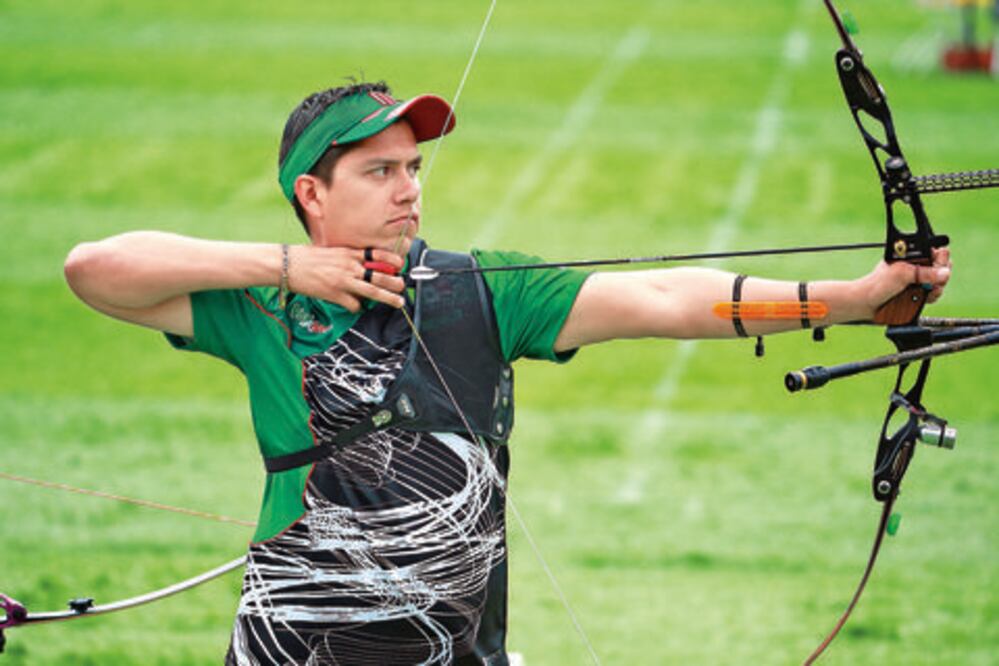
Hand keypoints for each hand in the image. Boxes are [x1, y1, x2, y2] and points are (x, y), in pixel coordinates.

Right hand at [287, 246, 405, 311]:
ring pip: (373, 291)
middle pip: (380, 274)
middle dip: (394, 281)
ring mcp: (343, 281)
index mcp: (349, 252)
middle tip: (402, 285)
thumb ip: (347, 257)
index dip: (391, 259)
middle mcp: (350, 266)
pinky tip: (357, 307)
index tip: (400, 264)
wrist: (286, 265)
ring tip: (399, 302)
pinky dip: (358, 307)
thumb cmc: (306, 257)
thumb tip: (361, 265)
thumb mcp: (331, 251)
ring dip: (388, 297)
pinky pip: (354, 304)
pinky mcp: (335, 294)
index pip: (377, 254)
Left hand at [859, 247, 951, 319]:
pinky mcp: (919, 292)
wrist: (867, 303)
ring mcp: (919, 279)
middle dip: (941, 276)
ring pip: (940, 282)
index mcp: (913, 255)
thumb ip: (923, 273)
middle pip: (943, 267)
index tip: (937, 268)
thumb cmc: (877, 284)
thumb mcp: (901, 274)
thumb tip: (944, 273)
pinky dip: (931, 297)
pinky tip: (922, 299)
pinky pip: (934, 293)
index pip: (939, 252)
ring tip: (924, 292)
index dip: (941, 260)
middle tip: (931, 283)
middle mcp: (918, 265)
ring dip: (936, 289)